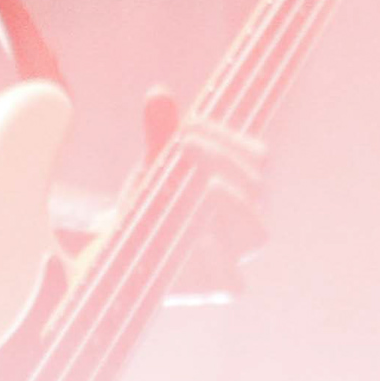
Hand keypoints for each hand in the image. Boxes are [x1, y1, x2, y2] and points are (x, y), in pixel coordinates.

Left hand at [144, 87, 268, 297]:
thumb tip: (159, 93)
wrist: (121, 254)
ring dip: (232, 204)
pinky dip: (217, 260)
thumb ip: (160, 134)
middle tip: (185, 143)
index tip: (188, 125)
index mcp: (240, 189)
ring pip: (257, 233)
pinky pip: (233, 282)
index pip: (257, 158)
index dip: (229, 139)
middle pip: (259, 190)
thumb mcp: (155, 167)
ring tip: (205, 185)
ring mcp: (234, 258)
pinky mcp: (215, 288)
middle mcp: (245, 223)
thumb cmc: (151, 205)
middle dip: (225, 161)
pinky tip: (197, 239)